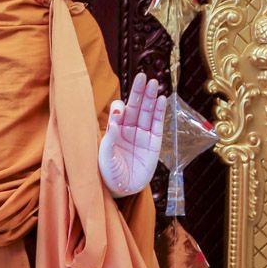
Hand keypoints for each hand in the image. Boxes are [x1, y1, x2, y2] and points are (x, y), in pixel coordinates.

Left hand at [98, 72, 165, 196]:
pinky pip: (158, 125)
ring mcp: (142, 136)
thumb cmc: (108, 173)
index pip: (119, 113)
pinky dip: (160, 112)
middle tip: (142, 76)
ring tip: (153, 83)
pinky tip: (161, 99)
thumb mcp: (104, 156)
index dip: (120, 108)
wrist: (122, 190)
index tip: (121, 108)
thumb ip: (110, 137)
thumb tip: (116, 117)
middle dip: (138, 92)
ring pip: (147, 113)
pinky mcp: (154, 143)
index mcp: (113, 131)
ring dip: (150, 98)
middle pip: (135, 107)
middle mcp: (128, 130)